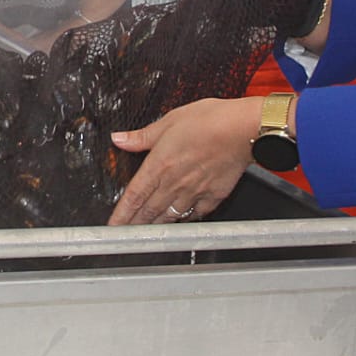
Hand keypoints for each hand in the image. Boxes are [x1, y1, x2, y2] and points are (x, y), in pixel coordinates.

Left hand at [106, 97, 260, 225]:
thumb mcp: (169, 121)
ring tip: (148, 233)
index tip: (113, 226)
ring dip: (156, 225)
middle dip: (135, 225)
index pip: (134, 195)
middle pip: (149, 210)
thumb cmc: (209, 120)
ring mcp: (194, 191)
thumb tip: (120, 139)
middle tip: (126, 236)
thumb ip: (142, 136)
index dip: (121, 213)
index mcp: (159, 164)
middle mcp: (174, 182)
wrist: (242, 129)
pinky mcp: (213, 195)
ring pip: (170, 215)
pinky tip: (181, 219)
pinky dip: (185, 218)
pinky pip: (195, 214)